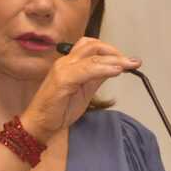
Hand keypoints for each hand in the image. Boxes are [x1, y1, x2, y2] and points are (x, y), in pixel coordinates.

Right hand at [20, 37, 140, 141]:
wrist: (40, 124)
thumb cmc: (58, 109)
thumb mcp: (84, 91)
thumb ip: (96, 78)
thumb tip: (114, 68)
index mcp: (69, 63)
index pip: (91, 47)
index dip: (112, 50)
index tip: (128, 60)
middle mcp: (65, 62)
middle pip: (93, 45)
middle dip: (115, 52)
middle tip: (131, 62)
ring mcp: (63, 69)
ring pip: (92, 56)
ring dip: (114, 59)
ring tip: (129, 64)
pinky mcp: (62, 80)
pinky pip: (87, 70)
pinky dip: (104, 68)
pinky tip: (117, 71)